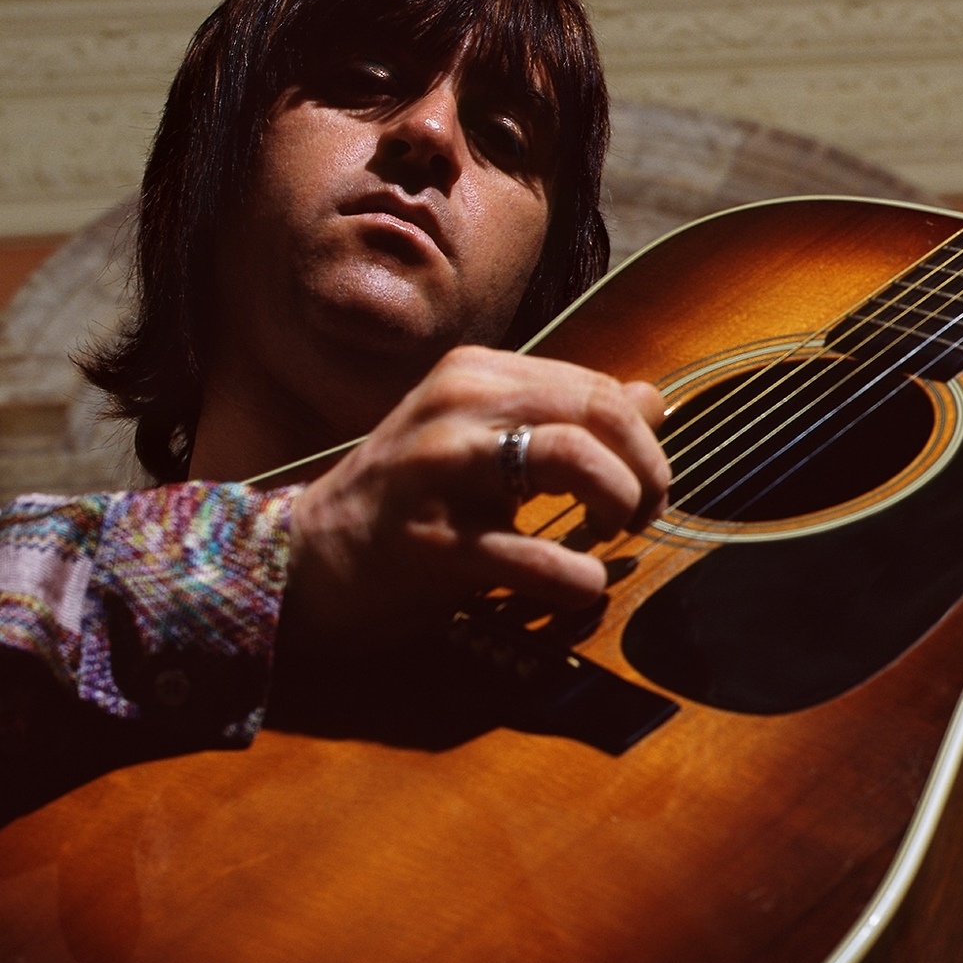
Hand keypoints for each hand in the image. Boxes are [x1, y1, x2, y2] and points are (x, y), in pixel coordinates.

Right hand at [283, 345, 667, 650]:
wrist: (309, 558)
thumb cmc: (409, 502)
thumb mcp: (482, 439)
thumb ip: (563, 415)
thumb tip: (653, 399)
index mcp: (474, 375)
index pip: (593, 386)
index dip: (641, 439)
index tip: (646, 483)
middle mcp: (458, 407)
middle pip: (595, 409)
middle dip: (645, 467)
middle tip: (643, 513)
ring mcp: (441, 471)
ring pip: (571, 457)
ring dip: (619, 501)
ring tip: (614, 535)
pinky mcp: (432, 542)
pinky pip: (530, 555)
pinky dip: (575, 578)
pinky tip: (581, 587)